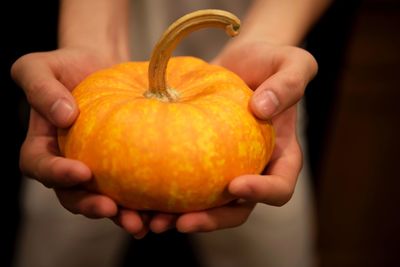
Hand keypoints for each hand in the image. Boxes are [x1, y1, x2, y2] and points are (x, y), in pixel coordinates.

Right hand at [11, 49, 148, 236]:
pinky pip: (128, 188)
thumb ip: (40, 88)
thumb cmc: (66, 65)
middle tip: (110, 208)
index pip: (40, 166)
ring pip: (102, 199)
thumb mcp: (40, 68)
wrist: (98, 66)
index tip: (81, 172)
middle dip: (90, 205)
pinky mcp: (120, 166)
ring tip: (139, 222)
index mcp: (43, 146)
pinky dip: (141, 203)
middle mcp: (67, 163)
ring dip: (119, 214)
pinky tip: (159, 211)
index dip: (57, 174)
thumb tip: (64, 116)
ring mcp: (95, 168)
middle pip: (72, 194)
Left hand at [145, 40, 317, 232]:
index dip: (261, 193)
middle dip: (212, 220)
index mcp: (281, 156)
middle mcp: (253, 169)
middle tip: (183, 222)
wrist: (240, 61)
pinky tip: (142, 198)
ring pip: (208, 205)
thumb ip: (287, 84)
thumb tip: (261, 109)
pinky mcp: (201, 159)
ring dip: (183, 217)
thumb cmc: (271, 61)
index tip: (234, 184)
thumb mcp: (291, 64)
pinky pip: (186, 183)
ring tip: (154, 220)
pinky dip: (167, 195)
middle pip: (238, 208)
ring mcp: (225, 166)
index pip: (279, 187)